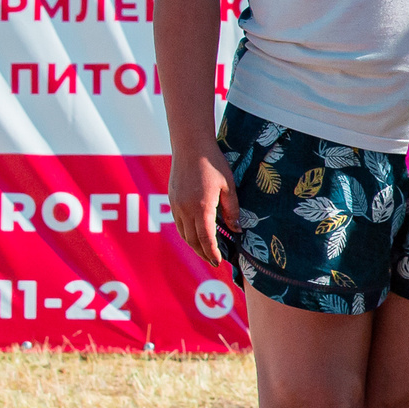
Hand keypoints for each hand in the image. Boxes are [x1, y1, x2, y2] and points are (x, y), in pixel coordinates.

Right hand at [170, 141, 236, 264]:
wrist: (191, 146)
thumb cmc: (213, 163)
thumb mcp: (229, 186)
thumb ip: (232, 210)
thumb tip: (236, 229)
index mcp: (201, 207)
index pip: (206, 238)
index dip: (212, 252)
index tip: (218, 261)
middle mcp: (185, 209)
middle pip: (192, 240)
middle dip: (203, 253)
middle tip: (214, 261)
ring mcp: (176, 205)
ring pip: (183, 233)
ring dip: (194, 245)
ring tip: (205, 251)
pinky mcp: (172, 200)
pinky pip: (178, 223)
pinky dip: (187, 233)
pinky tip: (195, 234)